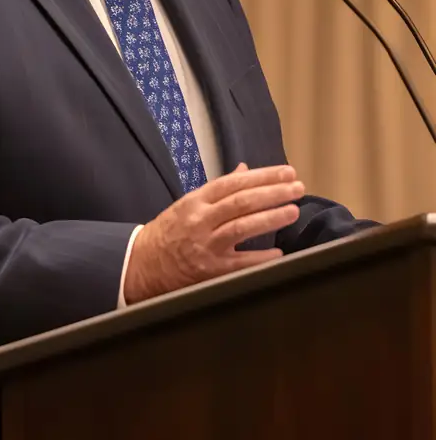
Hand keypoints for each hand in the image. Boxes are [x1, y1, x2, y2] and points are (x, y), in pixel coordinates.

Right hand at [123, 162, 304, 303]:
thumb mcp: (189, 204)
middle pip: (241, 201)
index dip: (262, 176)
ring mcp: (206, 245)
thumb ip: (218, 189)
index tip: (286, 172)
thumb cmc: (168, 232)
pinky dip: (260, 257)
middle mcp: (201, 220)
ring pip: (242, 227)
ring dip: (271, 218)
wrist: (142, 265)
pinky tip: (278, 252)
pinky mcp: (210, 270)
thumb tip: (245, 169)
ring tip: (293, 210)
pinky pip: (240, 263)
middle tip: (297, 188)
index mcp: (196, 201)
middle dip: (273, 193)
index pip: (233, 183)